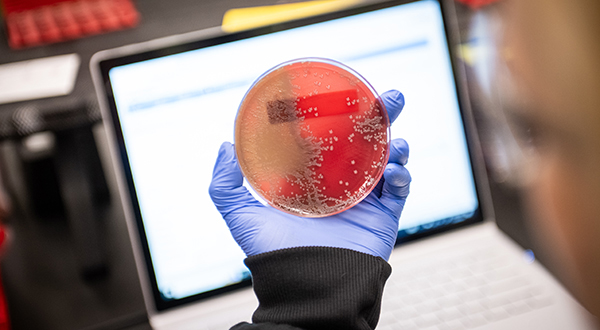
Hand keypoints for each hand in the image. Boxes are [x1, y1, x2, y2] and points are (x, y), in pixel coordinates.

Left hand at [209, 90, 409, 260]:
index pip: (328, 139)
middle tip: (389, 98)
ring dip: (396, 144)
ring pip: (387, 161)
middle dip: (380, 118)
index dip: (337, 116)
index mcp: (312, 180)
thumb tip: (224, 147)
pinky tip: (395, 169)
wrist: (307, 289)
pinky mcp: (383, 217)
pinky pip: (400, 190)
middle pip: (364, 143)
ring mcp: (363, 200)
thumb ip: (226, 185)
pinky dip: (402, 175)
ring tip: (396, 138)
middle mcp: (339, 185)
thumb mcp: (242, 217)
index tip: (341, 93)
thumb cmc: (274, 256)